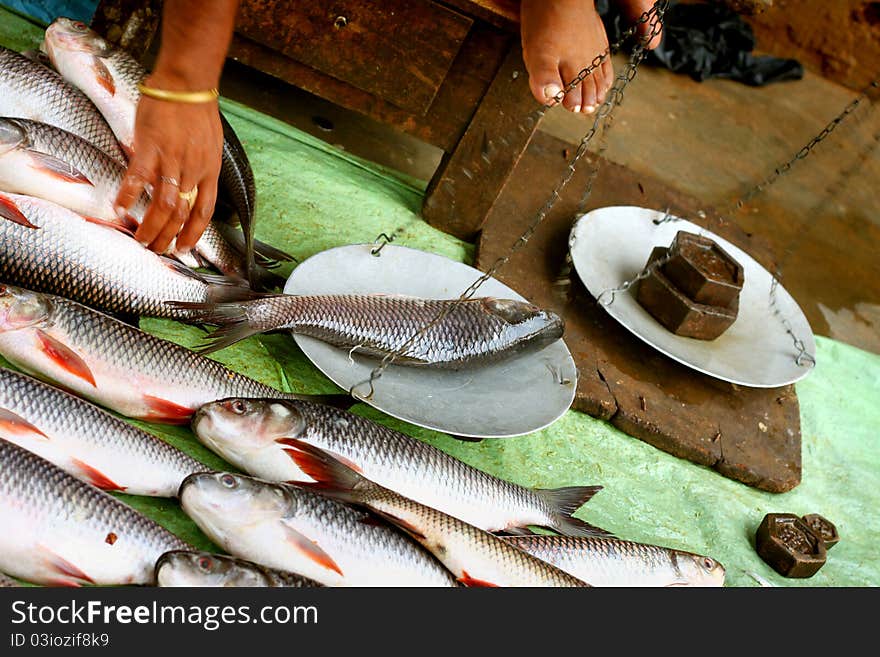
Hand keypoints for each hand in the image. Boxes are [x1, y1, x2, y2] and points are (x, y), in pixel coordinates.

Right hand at [114, 73, 222, 254]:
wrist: (187, 83)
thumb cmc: (197, 113)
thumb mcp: (209, 147)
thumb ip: (199, 168)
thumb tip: (187, 186)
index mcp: (209, 172)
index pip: (203, 212)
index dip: (193, 233)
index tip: (184, 248)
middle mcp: (192, 171)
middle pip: (181, 214)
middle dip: (168, 237)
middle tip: (155, 249)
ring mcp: (172, 160)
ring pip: (164, 204)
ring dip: (151, 226)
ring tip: (139, 240)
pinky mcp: (151, 147)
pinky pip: (138, 178)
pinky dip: (129, 195)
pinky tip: (120, 209)